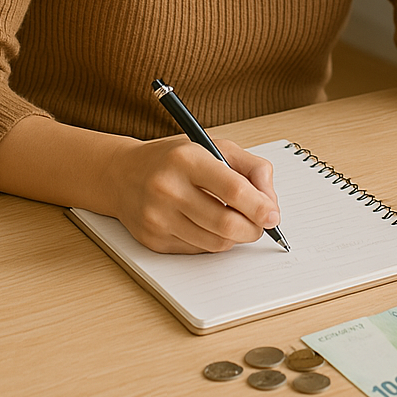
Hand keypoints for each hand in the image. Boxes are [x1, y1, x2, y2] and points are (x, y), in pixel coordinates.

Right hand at [109, 135, 280, 252]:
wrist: (123, 174)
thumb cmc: (175, 158)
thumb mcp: (215, 146)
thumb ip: (251, 168)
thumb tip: (271, 202)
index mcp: (188, 160)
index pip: (233, 190)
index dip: (260, 206)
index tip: (273, 215)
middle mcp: (169, 189)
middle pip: (226, 223)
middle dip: (253, 228)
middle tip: (261, 223)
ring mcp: (158, 218)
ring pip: (216, 242)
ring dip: (236, 237)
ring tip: (237, 220)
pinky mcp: (154, 240)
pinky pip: (199, 250)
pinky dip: (214, 241)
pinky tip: (209, 224)